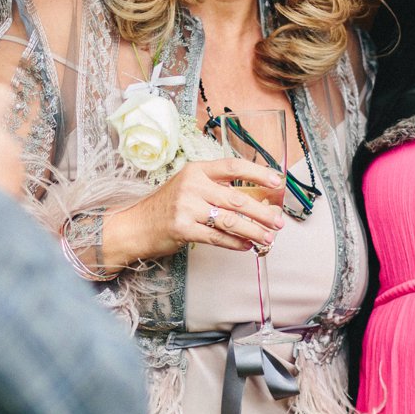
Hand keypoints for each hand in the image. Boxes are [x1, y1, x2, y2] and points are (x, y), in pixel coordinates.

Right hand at [101, 157, 285, 264]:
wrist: (135, 225)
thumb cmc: (166, 206)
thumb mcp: (189, 187)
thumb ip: (216, 189)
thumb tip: (256, 199)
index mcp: (197, 170)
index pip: (233, 166)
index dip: (258, 173)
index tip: (277, 182)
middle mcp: (192, 185)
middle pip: (237, 198)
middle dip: (262, 212)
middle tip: (279, 222)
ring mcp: (186, 206)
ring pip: (230, 220)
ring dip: (253, 231)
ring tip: (267, 238)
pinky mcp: (182, 228)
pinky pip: (216, 237)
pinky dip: (234, 243)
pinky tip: (246, 246)